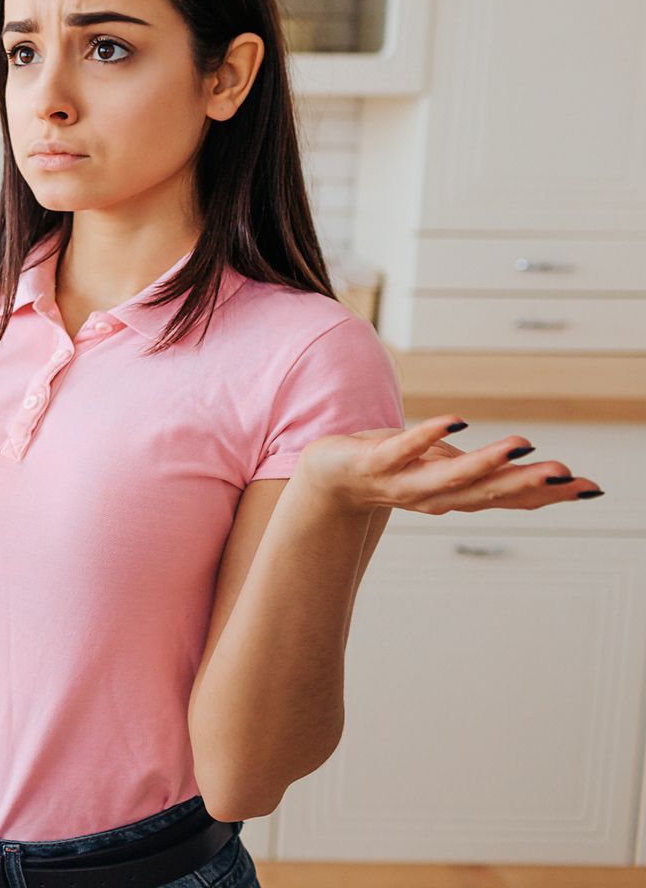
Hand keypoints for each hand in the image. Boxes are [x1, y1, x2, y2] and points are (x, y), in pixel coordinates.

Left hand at [298, 415, 600, 514]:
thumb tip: (540, 467)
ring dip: (485, 463)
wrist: (328, 478)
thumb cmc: (395, 467)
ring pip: (450, 476)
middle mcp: (436, 495)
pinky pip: (403, 448)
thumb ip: (487, 472)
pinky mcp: (375, 461)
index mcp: (458, 496)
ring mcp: (404, 481)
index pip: (510, 498)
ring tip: (520, 444)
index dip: (549, 494)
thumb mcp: (447, 469)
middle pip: (488, 492)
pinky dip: (427, 436)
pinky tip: (455, 420)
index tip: (591, 488)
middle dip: (527, 483)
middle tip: (566, 475)